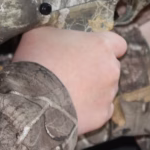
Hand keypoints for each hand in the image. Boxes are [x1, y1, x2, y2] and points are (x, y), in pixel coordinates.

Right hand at [12, 27, 126, 134]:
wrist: (31, 100)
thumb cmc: (36, 61)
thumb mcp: (41, 34)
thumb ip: (58, 33)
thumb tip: (54, 35)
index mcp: (101, 45)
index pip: (118, 43)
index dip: (105, 47)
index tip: (92, 52)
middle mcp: (111, 68)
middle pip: (110, 66)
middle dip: (96, 69)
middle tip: (73, 73)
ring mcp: (108, 93)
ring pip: (106, 89)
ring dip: (93, 89)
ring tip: (68, 92)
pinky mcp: (102, 115)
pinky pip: (101, 109)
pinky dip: (90, 108)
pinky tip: (72, 106)